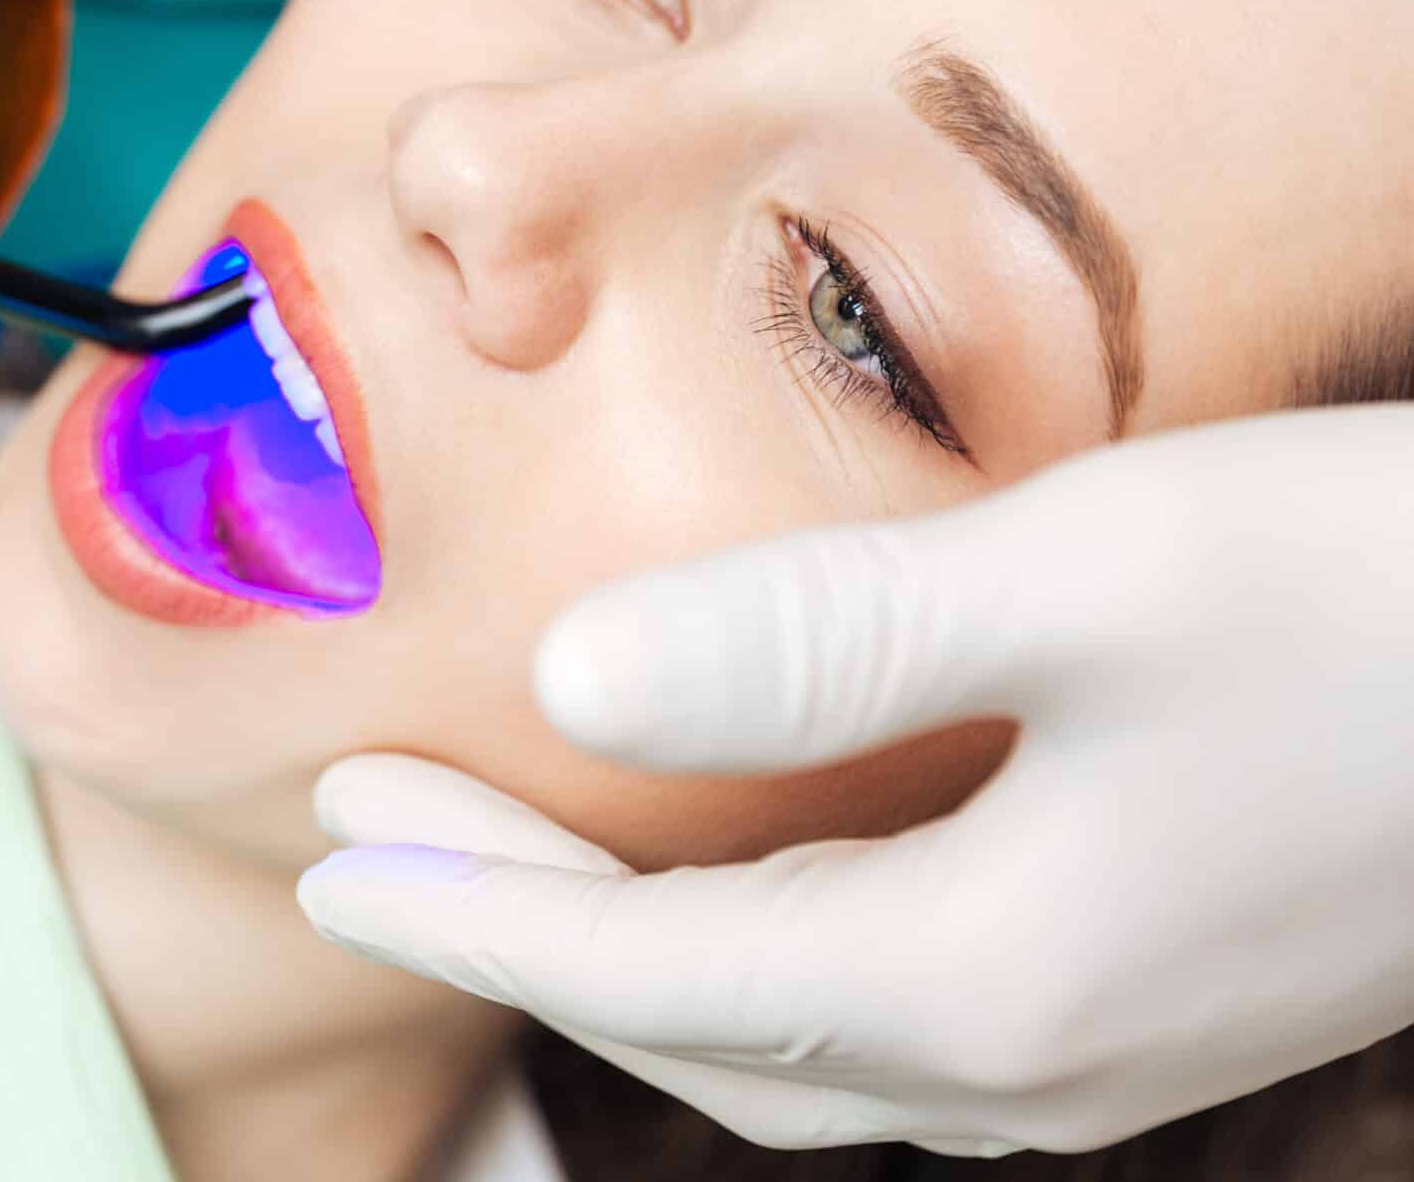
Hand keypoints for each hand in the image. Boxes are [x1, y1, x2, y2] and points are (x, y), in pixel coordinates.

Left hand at [297, 405, 1413, 1156]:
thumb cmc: (1370, 596)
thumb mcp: (1084, 576)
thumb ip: (816, 638)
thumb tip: (574, 672)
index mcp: (990, 976)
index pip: (649, 975)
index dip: (474, 913)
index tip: (327, 856)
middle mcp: (1035, 1060)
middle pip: (695, 1023)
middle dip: (513, 931)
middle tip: (358, 841)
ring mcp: (1101, 1052)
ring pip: (784, 1039)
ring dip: (621, 948)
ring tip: (486, 854)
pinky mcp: (1145, 997)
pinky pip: (878, 1016)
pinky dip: (744, 956)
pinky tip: (706, 879)